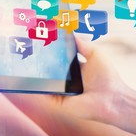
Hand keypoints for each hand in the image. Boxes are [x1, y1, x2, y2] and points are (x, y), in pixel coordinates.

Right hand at [7, 38, 128, 125]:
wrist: (111, 98)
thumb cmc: (107, 76)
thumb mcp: (95, 53)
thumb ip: (81, 44)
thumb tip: (69, 33)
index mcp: (77, 69)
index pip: (60, 59)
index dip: (52, 51)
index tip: (42, 41)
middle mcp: (68, 80)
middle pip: (51, 69)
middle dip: (41, 61)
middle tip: (29, 50)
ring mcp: (62, 91)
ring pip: (45, 81)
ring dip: (36, 73)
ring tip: (24, 62)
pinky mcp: (59, 101)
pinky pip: (45, 94)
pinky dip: (36, 87)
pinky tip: (28, 77)